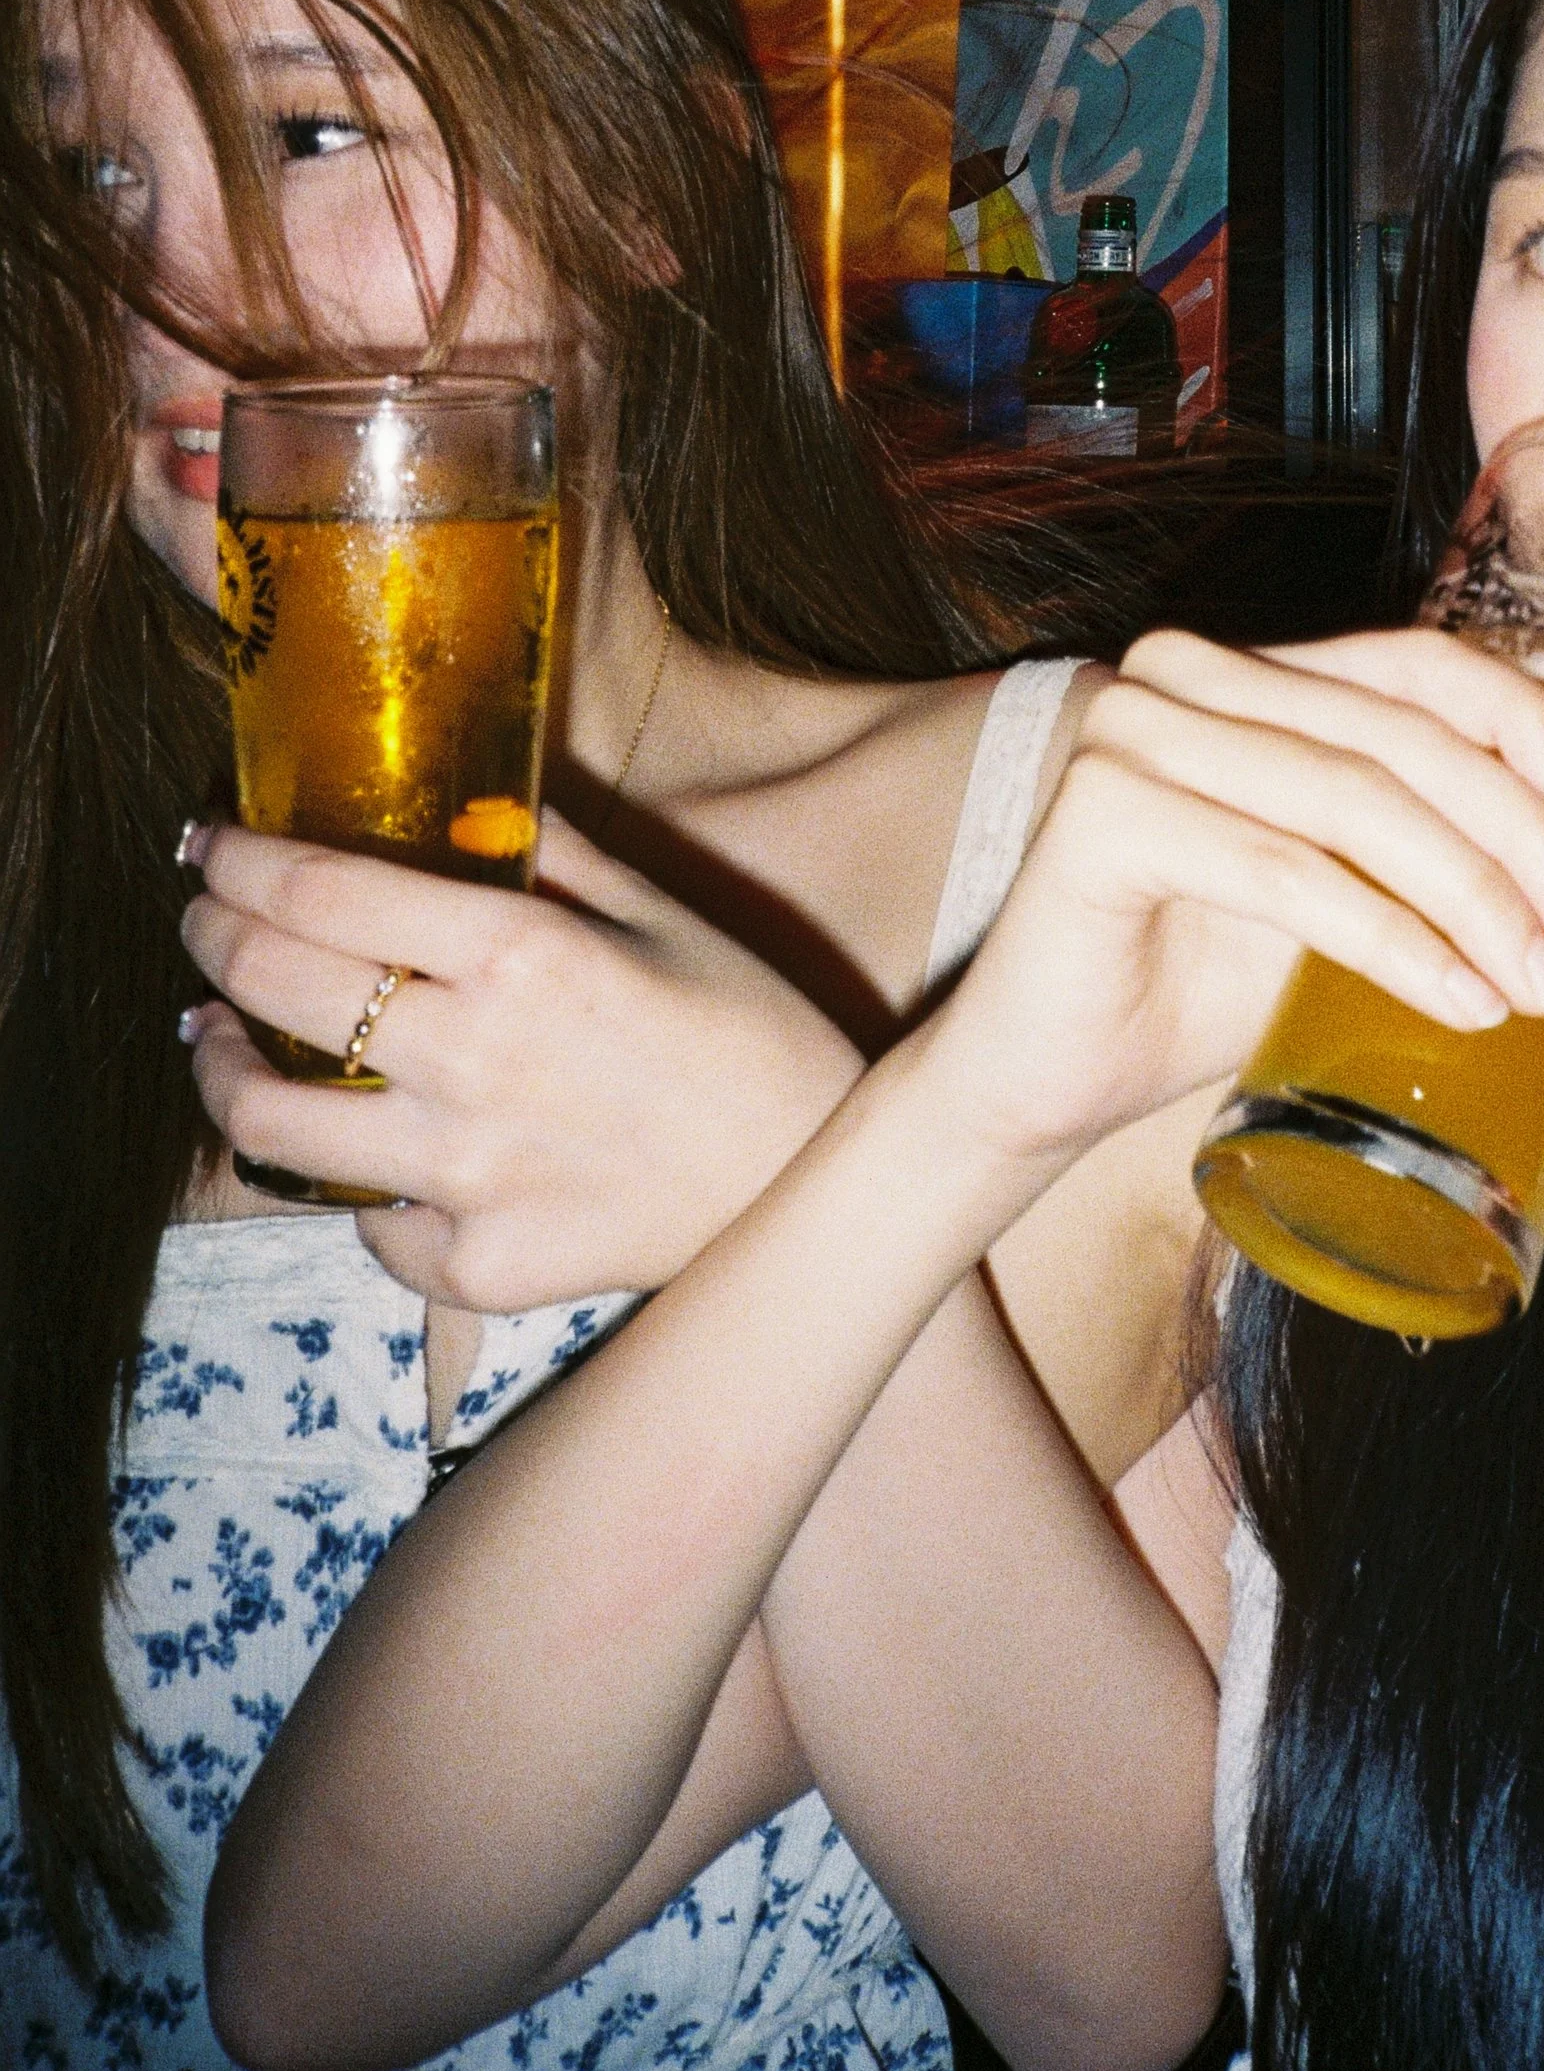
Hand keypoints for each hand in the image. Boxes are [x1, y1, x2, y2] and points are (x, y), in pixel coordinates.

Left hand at [182, 816, 859, 1309]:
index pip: (323, 892)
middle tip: (204, 921)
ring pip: (268, 1126)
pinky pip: (361, 1222)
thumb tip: (461, 805)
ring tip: (219, 1039)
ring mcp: (464, 1178)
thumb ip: (547, 853)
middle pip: (274, 989)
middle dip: (213, 938)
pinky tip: (349, 1148)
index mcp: (521, 955)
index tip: (208, 843)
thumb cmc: (746, 1026)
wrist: (812, 1182)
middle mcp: (473, 1063)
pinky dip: (344, 1180)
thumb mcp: (657, 910)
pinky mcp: (471, 1266)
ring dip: (222, 1068)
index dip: (241, 860)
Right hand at [921, 624, 1543, 1173]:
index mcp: (1258, 674)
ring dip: (1471, 899)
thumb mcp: (1363, 948)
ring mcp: (1138, 729)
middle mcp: (1190, 673)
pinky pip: (1289, 871)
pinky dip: (1390, 940)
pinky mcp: (1105, 811)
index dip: (1526, 728)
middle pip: (1405, 737)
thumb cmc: (1199, 997)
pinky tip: (1455, 1000)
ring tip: (1534, 988)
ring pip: (1357, 800)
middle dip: (1519, 843)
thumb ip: (1477, 937)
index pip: (1423, 662)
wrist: (1047, 1078)